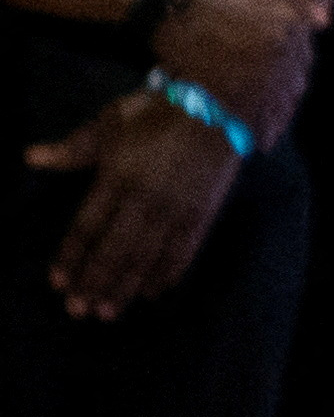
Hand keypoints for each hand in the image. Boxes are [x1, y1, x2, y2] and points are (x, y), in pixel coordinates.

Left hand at [28, 90, 243, 316]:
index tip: (58, 283)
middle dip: (96, 283)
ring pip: (147, 258)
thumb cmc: (157, 112)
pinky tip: (153, 292)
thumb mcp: (110, 122)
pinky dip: (167, 275)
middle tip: (79, 311)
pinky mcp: (202, 214)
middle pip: (116, 250)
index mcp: (118, 177)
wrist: (219, 104)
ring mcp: (177, 209)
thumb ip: (73, 149)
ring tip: (109, 312)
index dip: (71, 257)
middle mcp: (146, 199)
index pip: (88, 227)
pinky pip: (183, 252)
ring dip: (127, 288)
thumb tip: (31, 157)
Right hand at [153, 0, 321, 139]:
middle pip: (293, 85)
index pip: (304, 59)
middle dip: (286, 99)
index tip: (289, 84)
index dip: (294, 73)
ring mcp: (255, 72)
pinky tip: (256, 142)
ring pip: (276, 105)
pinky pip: (252, 118)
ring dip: (275, 120)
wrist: (168, 4)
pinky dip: (257, 131)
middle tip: (277, 110)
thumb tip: (324, 22)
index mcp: (290, 27)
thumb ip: (293, 1)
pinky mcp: (229, 89)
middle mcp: (280, 51)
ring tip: (269, 134)